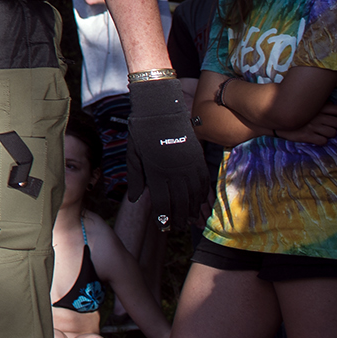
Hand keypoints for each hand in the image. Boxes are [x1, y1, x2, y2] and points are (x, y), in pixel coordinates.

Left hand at [126, 77, 209, 227]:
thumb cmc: (141, 132)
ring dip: (192, 209)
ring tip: (190, 220)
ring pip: (193, 194)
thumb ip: (136, 178)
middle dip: (178, 218)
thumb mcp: (133, 155)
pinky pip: (203, 181)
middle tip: (178, 228)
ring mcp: (188, 165)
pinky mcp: (197, 158)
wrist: (160, 109)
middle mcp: (173, 172)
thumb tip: (136, 199)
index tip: (164, 227)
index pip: (162, 203)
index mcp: (156, 172)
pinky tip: (200, 202)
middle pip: (179, 202)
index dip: (164, 217)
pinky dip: (202, 194)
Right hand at [274, 100, 336, 144]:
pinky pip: (323, 141)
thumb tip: (331, 106)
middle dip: (335, 126)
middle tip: (330, 126)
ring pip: (332, 133)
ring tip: (324, 133)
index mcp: (318, 107)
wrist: (275, 119)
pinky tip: (317, 138)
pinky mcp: (306, 136)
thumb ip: (318, 104)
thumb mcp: (305, 103)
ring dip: (330, 134)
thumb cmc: (293, 111)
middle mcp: (317, 117)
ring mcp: (312, 127)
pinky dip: (322, 140)